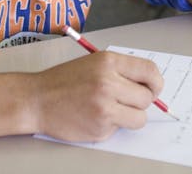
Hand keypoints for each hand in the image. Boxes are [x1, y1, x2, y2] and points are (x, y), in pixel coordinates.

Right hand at [31, 51, 162, 141]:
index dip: (155, 82)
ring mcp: (104, 107)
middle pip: (147, 97)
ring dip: (130, 116)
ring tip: (111, 109)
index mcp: (108, 61)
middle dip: (140, 101)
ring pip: (139, 118)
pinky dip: (112, 125)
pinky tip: (94, 116)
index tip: (153, 88)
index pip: (149, 71)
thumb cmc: (63, 81)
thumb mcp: (93, 63)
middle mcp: (108, 83)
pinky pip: (120, 128)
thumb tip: (150, 85)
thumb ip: (121, 71)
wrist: (36, 99)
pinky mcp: (100, 127)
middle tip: (125, 100)